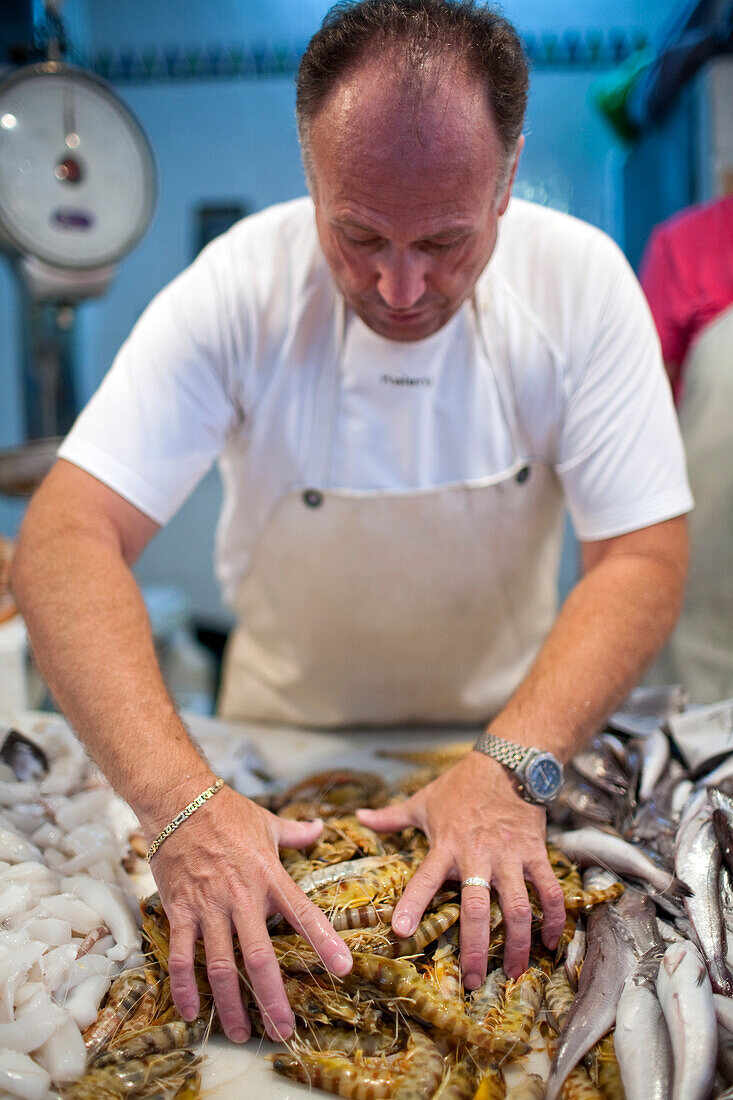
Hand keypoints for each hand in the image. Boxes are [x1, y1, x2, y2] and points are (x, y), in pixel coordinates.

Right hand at [147, 787, 352, 1042]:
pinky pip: (181, 955)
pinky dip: (184, 987)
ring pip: (220, 965)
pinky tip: (191, 1013)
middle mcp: (241, 896)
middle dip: (272, 997)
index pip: (303, 913)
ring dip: (230, 1004)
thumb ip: (296, 833)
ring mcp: (208, 906)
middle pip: (259, 956)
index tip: (343, 969)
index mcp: (269, 876)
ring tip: (242, 1033)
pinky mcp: (180, 910)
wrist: (178, 800)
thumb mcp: (267, 822)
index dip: (324, 942)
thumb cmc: (227, 811)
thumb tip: (321, 828)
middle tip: (283, 1030)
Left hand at [357, 751, 565, 987]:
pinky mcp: (535, 853)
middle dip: (474, 947)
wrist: (506, 764)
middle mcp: (478, 854)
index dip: (412, 904)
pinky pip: (549, 890)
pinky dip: (554, 918)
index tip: (400, 931)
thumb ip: (392, 816)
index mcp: (446, 845)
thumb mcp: (423, 800)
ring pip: (518, 906)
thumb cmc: (460, 787)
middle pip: (477, 907)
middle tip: (472, 982)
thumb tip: (358, 816)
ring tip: (513, 972)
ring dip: (518, 942)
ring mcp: (510, 856)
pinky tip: (551, 943)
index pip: (424, 878)